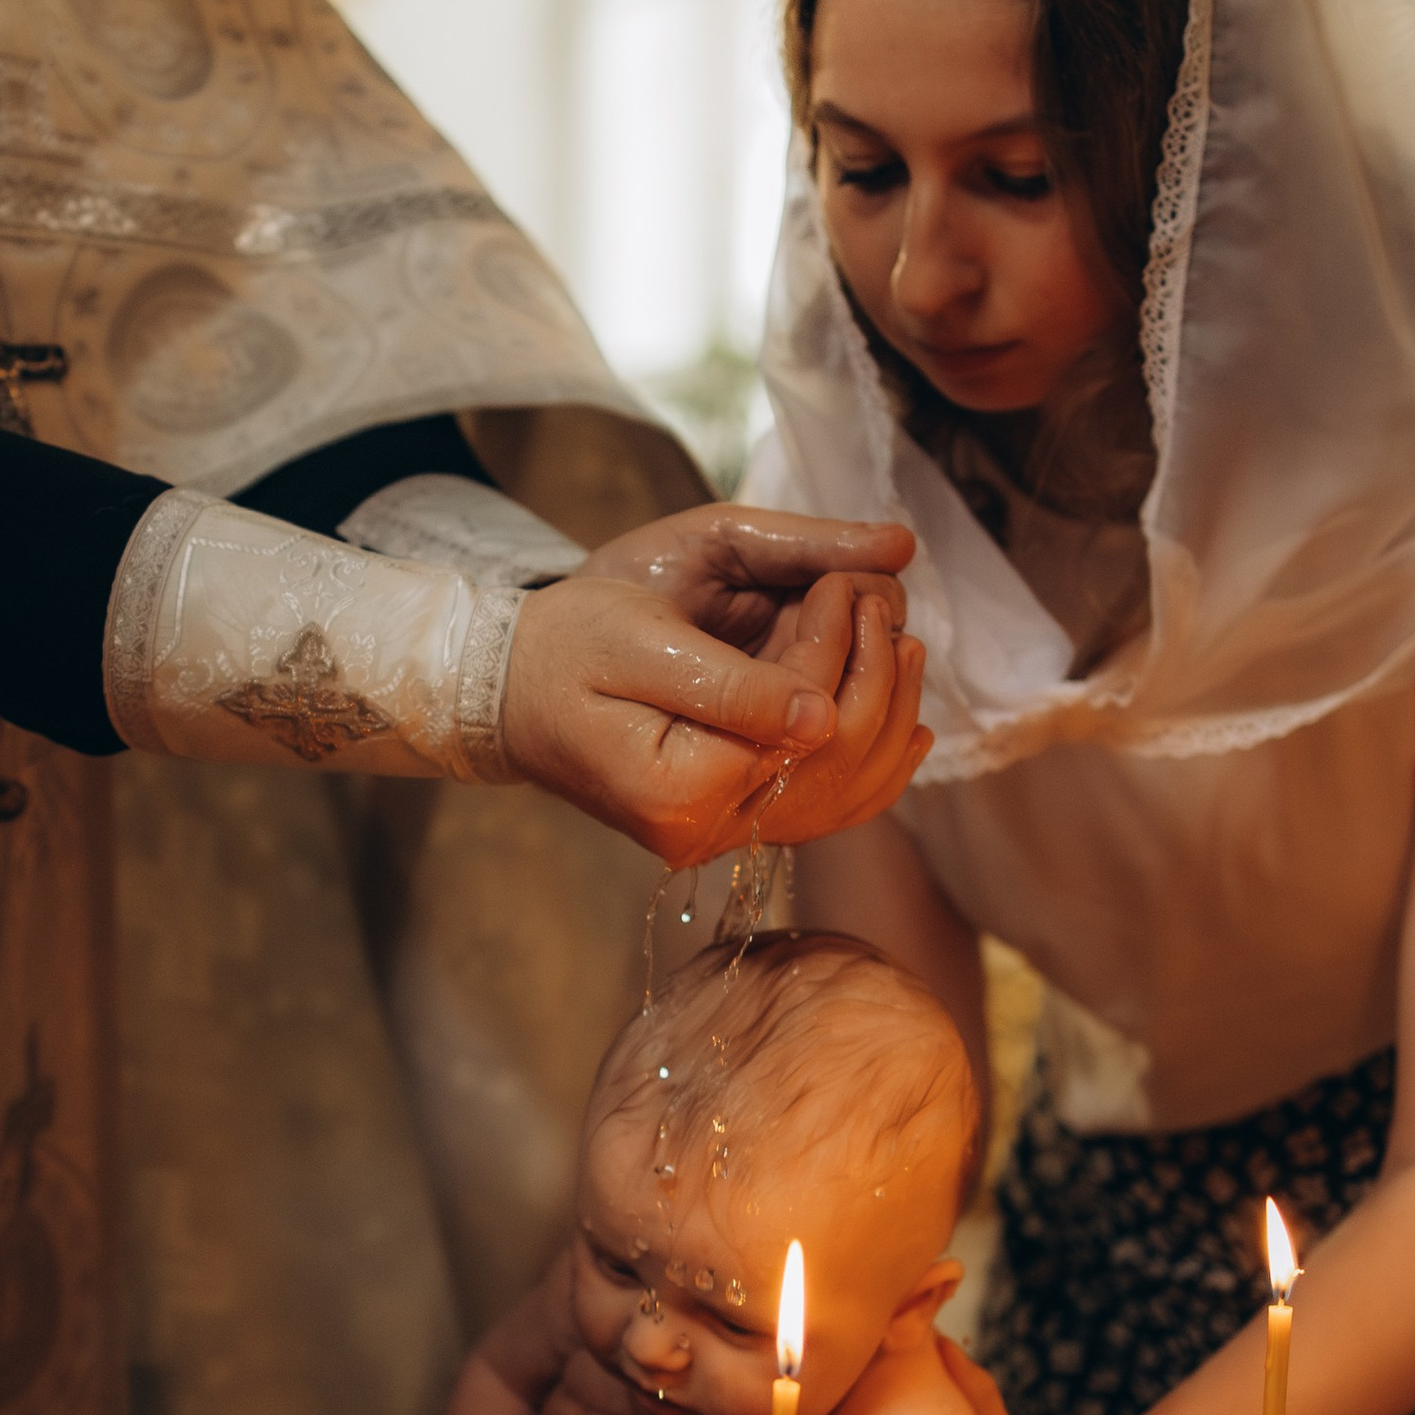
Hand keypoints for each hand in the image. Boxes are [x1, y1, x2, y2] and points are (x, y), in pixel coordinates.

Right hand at [500, 514, 928, 866]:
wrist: (508, 690)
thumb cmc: (565, 644)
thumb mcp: (639, 638)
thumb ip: (734, 681)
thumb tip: (825, 712)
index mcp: (679, 790)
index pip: (801, 721)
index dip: (837, 642)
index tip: (840, 578)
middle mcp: (707, 833)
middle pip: (837, 764)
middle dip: (876, 672)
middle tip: (877, 595)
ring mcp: (723, 836)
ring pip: (847, 792)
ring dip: (889, 711)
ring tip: (897, 638)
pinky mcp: (732, 822)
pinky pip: (827, 809)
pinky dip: (876, 764)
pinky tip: (906, 721)